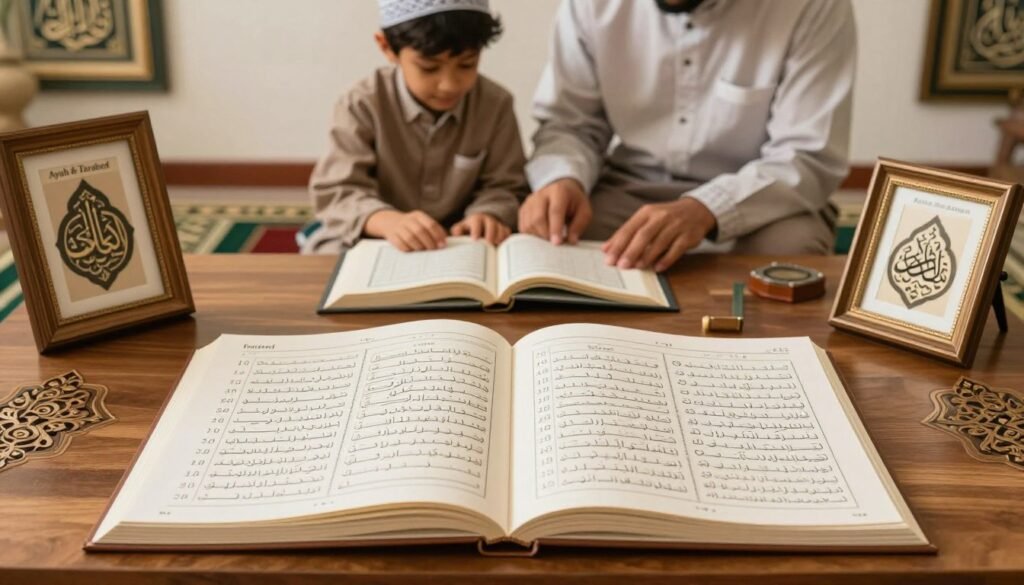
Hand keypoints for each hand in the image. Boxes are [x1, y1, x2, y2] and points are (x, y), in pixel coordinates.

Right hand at [364, 209, 446, 251]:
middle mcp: (408, 220)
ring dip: (419, 246)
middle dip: (429, 242)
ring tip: (423, 250)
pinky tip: (412, 250)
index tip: (442, 244)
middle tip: (433, 249)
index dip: (438, 235)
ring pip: (410, 238)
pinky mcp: (392, 235)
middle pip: (420, 231)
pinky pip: (400, 244)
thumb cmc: (412, 225)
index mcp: (418, 215)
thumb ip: (433, 230)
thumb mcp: (422, 222)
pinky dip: (408, 249)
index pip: (430, 224)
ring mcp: (399, 227)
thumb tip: (443, 242)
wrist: (390, 222)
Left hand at [451, 213, 511, 244]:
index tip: (474, 239)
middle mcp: (488, 219)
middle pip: (491, 224)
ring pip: (501, 228)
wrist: (479, 224)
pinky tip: (502, 246)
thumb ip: (457, 230)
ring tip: (496, 244)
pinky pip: (507, 232)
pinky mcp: (503, 229)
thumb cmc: (468, 229)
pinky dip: (506, 238)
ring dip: (499, 236)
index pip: (476, 222)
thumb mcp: (460, 228)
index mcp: (476, 219)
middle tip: (488, 242)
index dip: (476, 230)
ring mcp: (497, 224)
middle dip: (490, 233)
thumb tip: (456, 234)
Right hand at [518, 178, 591, 244]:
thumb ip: (579, 225)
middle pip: (538, 218)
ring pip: (528, 224)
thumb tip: (571, 241)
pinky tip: (541, 237)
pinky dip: (531, 235)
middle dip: (545, 235)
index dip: (555, 229)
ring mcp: (530, 201)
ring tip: (549, 240)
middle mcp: (541, 194)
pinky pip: (523, 226)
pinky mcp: (523, 209)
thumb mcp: (584, 211)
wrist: (562, 189)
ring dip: (538, 237)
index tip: (557, 243)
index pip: (555, 211)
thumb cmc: (574, 203)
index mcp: (559, 192)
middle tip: (554, 244)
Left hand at [602, 197, 716, 271]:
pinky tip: (658, 267)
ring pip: (659, 242)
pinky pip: (676, 249)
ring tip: (637, 267)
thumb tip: (606, 248)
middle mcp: (661, 217)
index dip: (618, 244)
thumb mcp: (646, 219)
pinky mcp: (688, 235)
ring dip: (647, 256)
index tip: (608, 258)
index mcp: (646, 212)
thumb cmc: (665, 217)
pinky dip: (666, 259)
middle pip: (643, 235)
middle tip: (621, 265)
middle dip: (631, 251)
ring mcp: (676, 225)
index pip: (629, 228)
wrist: (696, 210)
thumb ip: (627, 232)